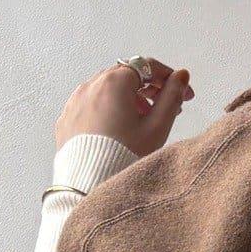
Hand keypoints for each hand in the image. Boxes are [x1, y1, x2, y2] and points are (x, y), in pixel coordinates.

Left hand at [54, 58, 195, 157]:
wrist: (89, 185)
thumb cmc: (123, 157)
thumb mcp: (157, 127)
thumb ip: (172, 97)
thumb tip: (181, 77)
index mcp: (115, 82)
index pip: (147, 66)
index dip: (169, 77)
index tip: (183, 92)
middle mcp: (91, 85)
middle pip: (126, 75)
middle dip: (148, 87)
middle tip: (165, 107)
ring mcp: (76, 100)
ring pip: (107, 89)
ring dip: (128, 98)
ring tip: (142, 120)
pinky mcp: (67, 118)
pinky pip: (91, 104)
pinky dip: (107, 108)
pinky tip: (118, 128)